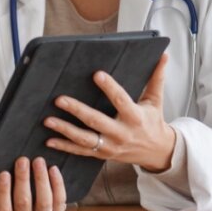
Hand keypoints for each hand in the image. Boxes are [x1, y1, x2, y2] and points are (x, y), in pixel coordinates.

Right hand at [0, 156, 66, 210]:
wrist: (25, 202)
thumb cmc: (4, 196)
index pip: (2, 210)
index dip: (3, 192)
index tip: (3, 173)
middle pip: (23, 203)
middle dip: (23, 179)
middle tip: (22, 160)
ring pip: (43, 202)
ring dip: (41, 179)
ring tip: (38, 161)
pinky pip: (60, 201)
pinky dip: (57, 184)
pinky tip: (52, 169)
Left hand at [45, 54, 175, 171]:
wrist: (158, 152)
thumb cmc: (153, 123)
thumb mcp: (156, 101)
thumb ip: (156, 78)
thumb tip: (163, 56)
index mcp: (135, 117)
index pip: (121, 100)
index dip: (109, 87)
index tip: (96, 74)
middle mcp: (121, 133)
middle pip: (96, 121)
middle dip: (77, 110)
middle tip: (59, 99)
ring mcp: (111, 146)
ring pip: (85, 139)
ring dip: (65, 130)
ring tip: (48, 120)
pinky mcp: (103, 154)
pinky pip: (81, 151)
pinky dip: (65, 147)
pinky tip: (49, 140)